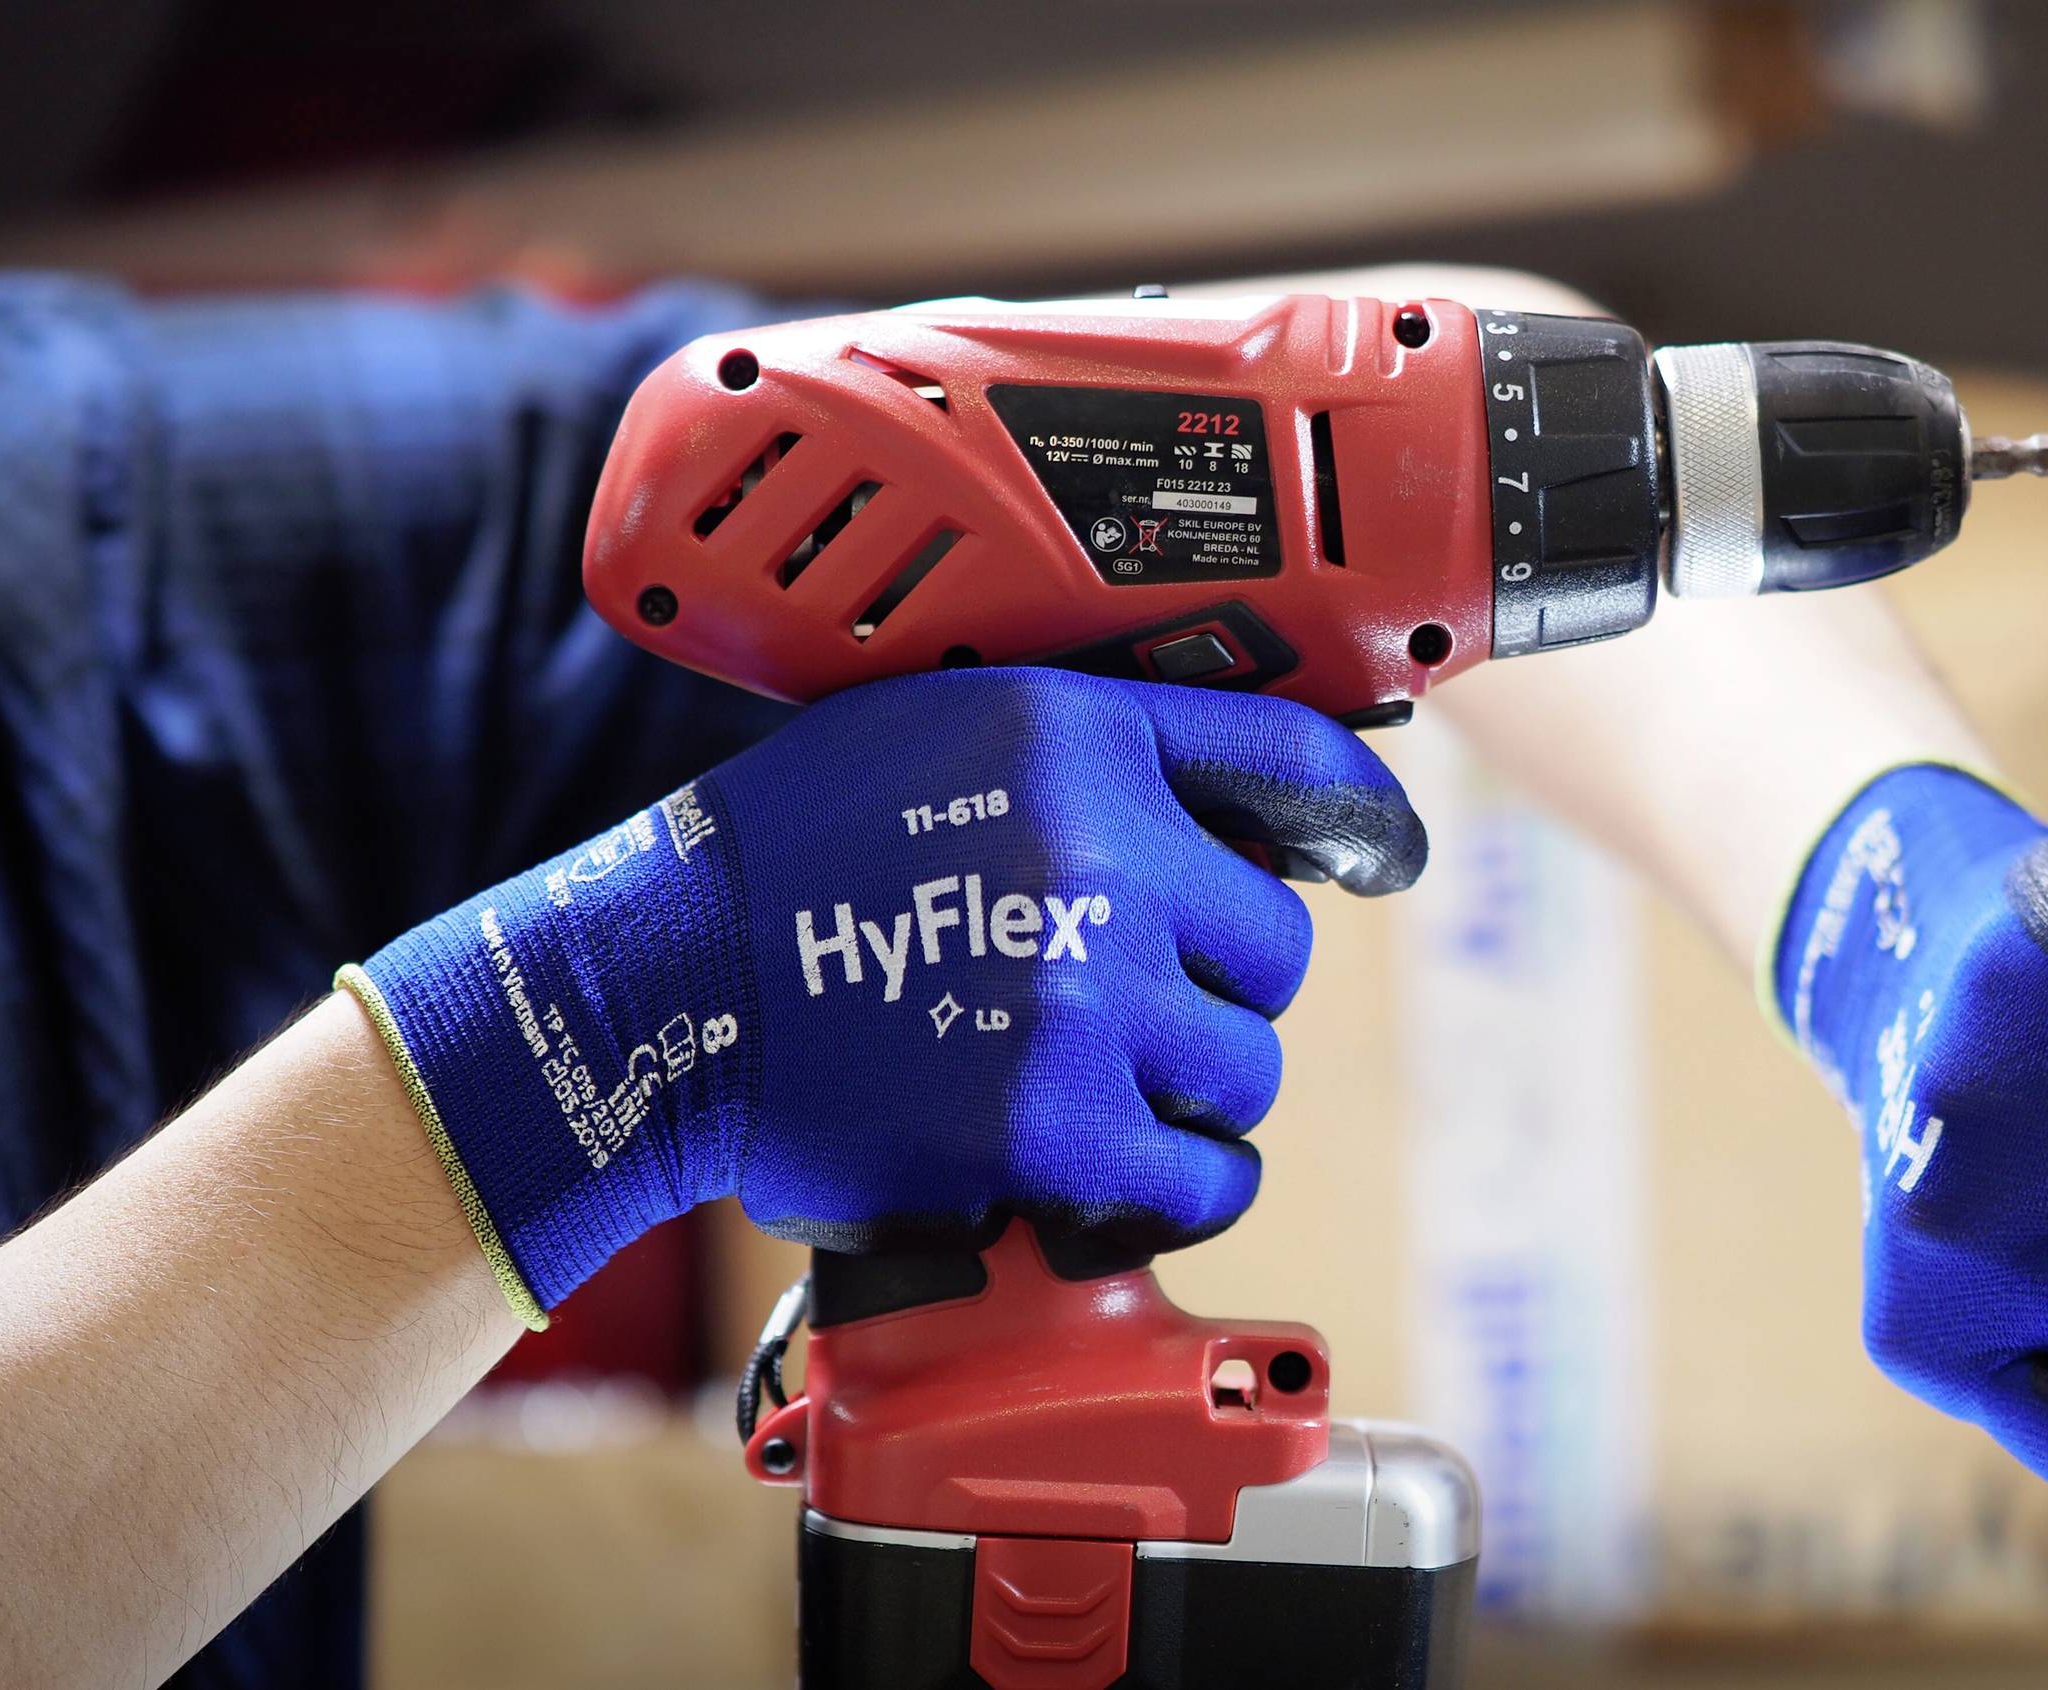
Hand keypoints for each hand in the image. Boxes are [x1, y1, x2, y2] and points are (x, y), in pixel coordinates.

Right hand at [343, 668, 1423, 1321]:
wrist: (658, 990)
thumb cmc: (787, 867)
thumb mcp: (937, 733)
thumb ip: (1087, 760)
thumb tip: (1233, 821)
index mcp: (1079, 737)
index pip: (1293, 761)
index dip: (1366, 821)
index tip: (1389, 859)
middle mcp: (1101, 854)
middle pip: (1275, 945)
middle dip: (1222, 984)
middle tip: (1130, 1007)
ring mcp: (1084, 995)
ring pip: (1242, 1066)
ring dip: (1190, 1090)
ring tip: (1091, 1086)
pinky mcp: (1056, 1125)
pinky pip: (1204, 1173)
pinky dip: (1175, 1185)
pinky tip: (1115, 1171)